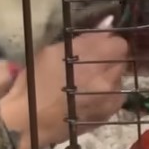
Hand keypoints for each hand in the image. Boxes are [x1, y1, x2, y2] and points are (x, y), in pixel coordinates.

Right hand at [0, 18, 130, 148]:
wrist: (27, 123)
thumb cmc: (34, 82)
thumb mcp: (53, 51)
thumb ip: (84, 39)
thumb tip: (107, 25)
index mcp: (92, 58)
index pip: (119, 43)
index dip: (107, 43)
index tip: (95, 47)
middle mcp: (107, 78)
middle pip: (121, 61)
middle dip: (108, 59)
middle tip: (88, 64)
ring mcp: (109, 100)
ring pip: (119, 79)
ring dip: (108, 77)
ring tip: (86, 84)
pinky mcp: (108, 116)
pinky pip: (114, 98)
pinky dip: (105, 95)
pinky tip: (87, 99)